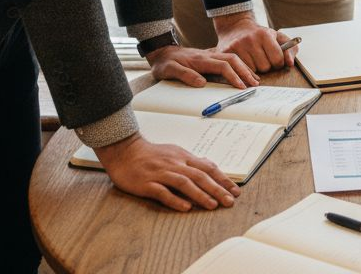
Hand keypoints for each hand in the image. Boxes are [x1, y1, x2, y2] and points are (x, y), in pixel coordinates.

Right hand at [96, 133, 240, 210]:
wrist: (125, 151)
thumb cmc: (151, 154)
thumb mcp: (175, 153)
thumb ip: (192, 161)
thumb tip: (210, 165)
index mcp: (183, 157)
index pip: (208, 168)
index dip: (223, 179)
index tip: (235, 191)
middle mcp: (174, 164)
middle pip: (199, 176)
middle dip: (217, 189)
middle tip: (229, 202)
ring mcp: (160, 173)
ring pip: (184, 183)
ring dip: (200, 194)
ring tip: (212, 205)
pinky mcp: (147, 183)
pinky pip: (162, 192)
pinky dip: (175, 199)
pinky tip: (186, 207)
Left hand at [145, 45, 258, 88]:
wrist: (161, 51)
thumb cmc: (165, 63)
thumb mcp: (169, 70)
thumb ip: (185, 75)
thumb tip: (202, 83)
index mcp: (200, 60)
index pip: (222, 66)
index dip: (233, 76)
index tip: (241, 86)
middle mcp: (207, 56)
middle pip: (232, 60)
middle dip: (245, 71)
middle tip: (254, 83)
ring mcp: (209, 55)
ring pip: (232, 58)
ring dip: (244, 68)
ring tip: (254, 78)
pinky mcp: (209, 58)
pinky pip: (228, 60)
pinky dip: (238, 66)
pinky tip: (243, 72)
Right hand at [214, 11, 295, 72]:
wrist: (235, 27)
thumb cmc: (259, 35)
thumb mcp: (277, 37)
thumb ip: (290, 49)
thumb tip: (290, 63)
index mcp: (264, 34)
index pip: (277, 59)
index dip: (278, 62)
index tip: (275, 59)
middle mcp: (250, 39)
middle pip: (265, 67)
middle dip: (266, 66)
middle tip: (262, 59)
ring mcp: (237, 46)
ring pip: (252, 71)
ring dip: (254, 69)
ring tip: (252, 60)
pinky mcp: (226, 52)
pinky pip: (239, 71)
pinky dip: (243, 70)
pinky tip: (244, 63)